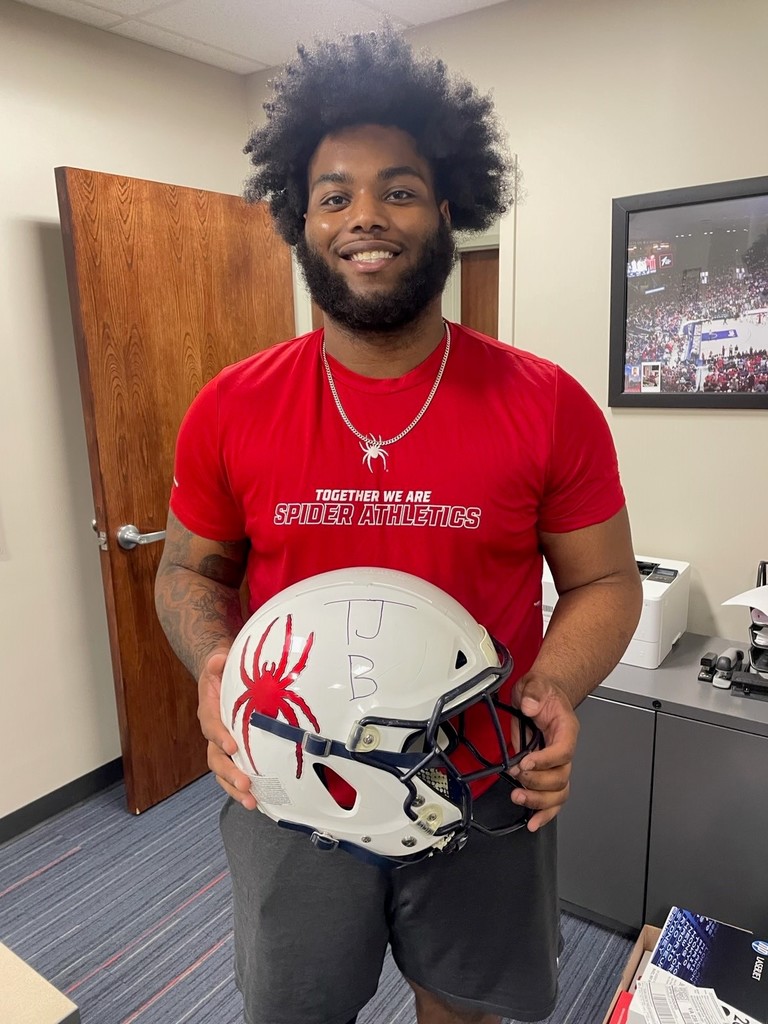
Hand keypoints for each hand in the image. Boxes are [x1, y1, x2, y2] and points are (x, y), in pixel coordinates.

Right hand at [198, 649, 257, 809]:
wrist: (221, 681)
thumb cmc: (222, 673)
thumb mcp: (218, 663)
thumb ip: (217, 663)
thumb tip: (218, 659)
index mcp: (209, 712)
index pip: (211, 727)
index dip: (220, 737)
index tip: (232, 747)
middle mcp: (214, 734)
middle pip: (216, 759)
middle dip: (229, 773)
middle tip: (245, 784)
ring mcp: (224, 747)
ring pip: (224, 772)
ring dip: (236, 789)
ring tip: (252, 801)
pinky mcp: (236, 754)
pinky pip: (237, 773)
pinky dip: (245, 788)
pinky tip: (262, 800)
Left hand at [507, 674, 579, 831]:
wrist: (543, 695)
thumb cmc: (543, 692)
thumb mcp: (535, 684)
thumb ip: (533, 693)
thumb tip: (529, 705)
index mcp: (566, 729)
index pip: (563, 751)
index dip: (546, 760)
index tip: (526, 762)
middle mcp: (564, 750)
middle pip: (561, 777)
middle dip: (538, 782)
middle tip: (518, 776)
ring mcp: (556, 764)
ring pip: (559, 792)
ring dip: (539, 801)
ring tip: (519, 798)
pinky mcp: (546, 772)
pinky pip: (552, 797)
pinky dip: (544, 812)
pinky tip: (533, 821)